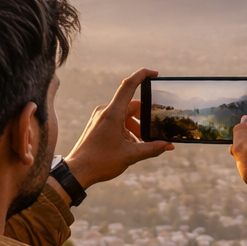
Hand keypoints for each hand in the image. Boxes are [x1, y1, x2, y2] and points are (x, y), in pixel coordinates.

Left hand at [63, 68, 171, 187]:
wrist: (78, 171)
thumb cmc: (101, 162)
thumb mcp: (131, 156)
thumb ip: (152, 149)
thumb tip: (168, 145)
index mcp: (113, 113)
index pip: (129, 85)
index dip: (142, 75)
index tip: (155, 74)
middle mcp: (105, 111)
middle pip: (131, 106)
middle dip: (144, 118)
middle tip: (154, 132)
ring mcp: (100, 117)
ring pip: (125, 116)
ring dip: (136, 127)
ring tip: (141, 144)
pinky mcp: (97, 124)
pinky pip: (117, 121)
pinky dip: (126, 130)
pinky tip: (130, 146)